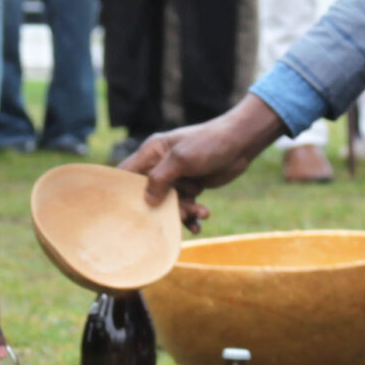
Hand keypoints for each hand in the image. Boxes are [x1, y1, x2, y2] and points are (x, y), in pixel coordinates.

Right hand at [127, 97, 285, 211]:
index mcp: (152, 152)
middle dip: (163, 207)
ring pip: (169, 204)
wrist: (241, 143)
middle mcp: (160, 165)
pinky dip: (192, 215)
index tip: (122, 211)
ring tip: (199, 212)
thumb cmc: (209, 143)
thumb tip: (147, 201)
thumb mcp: (181, 158)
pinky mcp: (191, 187)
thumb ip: (160, 178)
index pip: (126, 173)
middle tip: (181, 212)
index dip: (122, 191)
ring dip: (184, 212)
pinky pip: (185, 206)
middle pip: (148, 195)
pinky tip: (201, 222)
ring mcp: (176, 177)